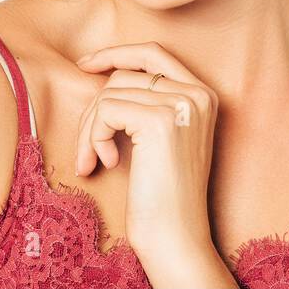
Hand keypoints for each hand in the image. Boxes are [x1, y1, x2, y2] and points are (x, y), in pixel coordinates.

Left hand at [74, 41, 219, 264]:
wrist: (175, 236)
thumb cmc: (162, 195)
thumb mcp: (160, 138)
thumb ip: (147, 101)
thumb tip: (103, 72)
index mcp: (203, 95)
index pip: (154, 52)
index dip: (116, 53)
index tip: (85, 64)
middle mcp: (198, 94)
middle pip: (124, 75)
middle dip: (95, 109)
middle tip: (86, 147)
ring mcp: (182, 105)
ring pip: (110, 92)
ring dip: (91, 129)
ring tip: (94, 161)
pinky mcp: (160, 121)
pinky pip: (106, 110)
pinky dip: (95, 138)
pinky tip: (107, 164)